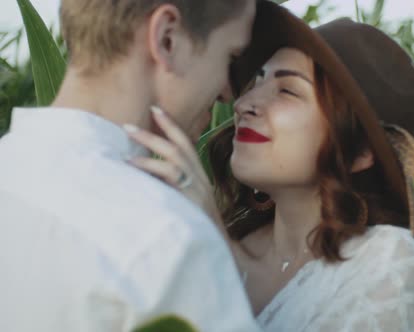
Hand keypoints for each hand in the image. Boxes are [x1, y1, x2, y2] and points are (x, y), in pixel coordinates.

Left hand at [124, 106, 220, 227]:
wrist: (217, 254)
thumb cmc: (198, 234)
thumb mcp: (187, 208)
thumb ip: (172, 193)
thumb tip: (144, 182)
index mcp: (200, 179)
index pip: (187, 146)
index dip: (172, 126)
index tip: (157, 110)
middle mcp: (201, 180)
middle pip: (181, 145)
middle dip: (159, 128)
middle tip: (132, 121)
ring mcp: (197, 188)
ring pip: (174, 156)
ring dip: (150, 141)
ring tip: (128, 133)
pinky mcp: (191, 198)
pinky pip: (170, 175)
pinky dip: (149, 166)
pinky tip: (131, 163)